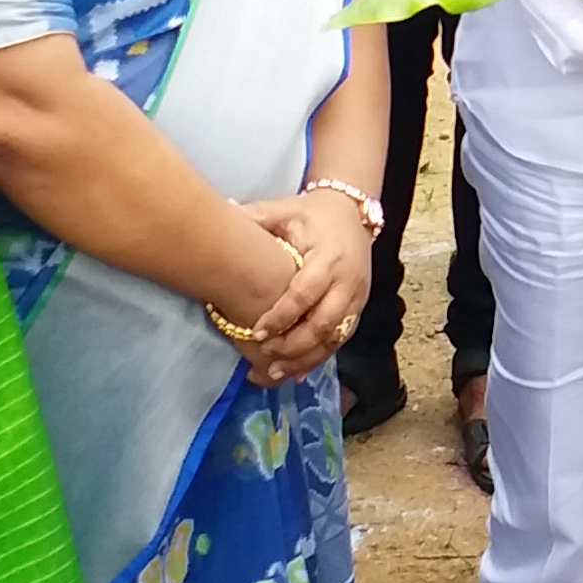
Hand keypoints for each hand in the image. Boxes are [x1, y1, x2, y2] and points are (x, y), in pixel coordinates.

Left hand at [228, 194, 375, 381]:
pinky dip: (318, 357)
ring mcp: (358, 297)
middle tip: (264, 357)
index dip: (282, 316)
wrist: (351, 213)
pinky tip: (296, 371)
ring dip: (305, 358)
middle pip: (324, 323)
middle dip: (293, 346)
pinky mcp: (359, 308)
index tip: (256, 332)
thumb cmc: (311, 215)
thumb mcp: (285, 209)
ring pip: (334, 338)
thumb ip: (256, 216)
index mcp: (329, 256)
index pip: (306, 293)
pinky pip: (340, 339)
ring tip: (275, 372)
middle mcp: (348, 280)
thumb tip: (223, 211)